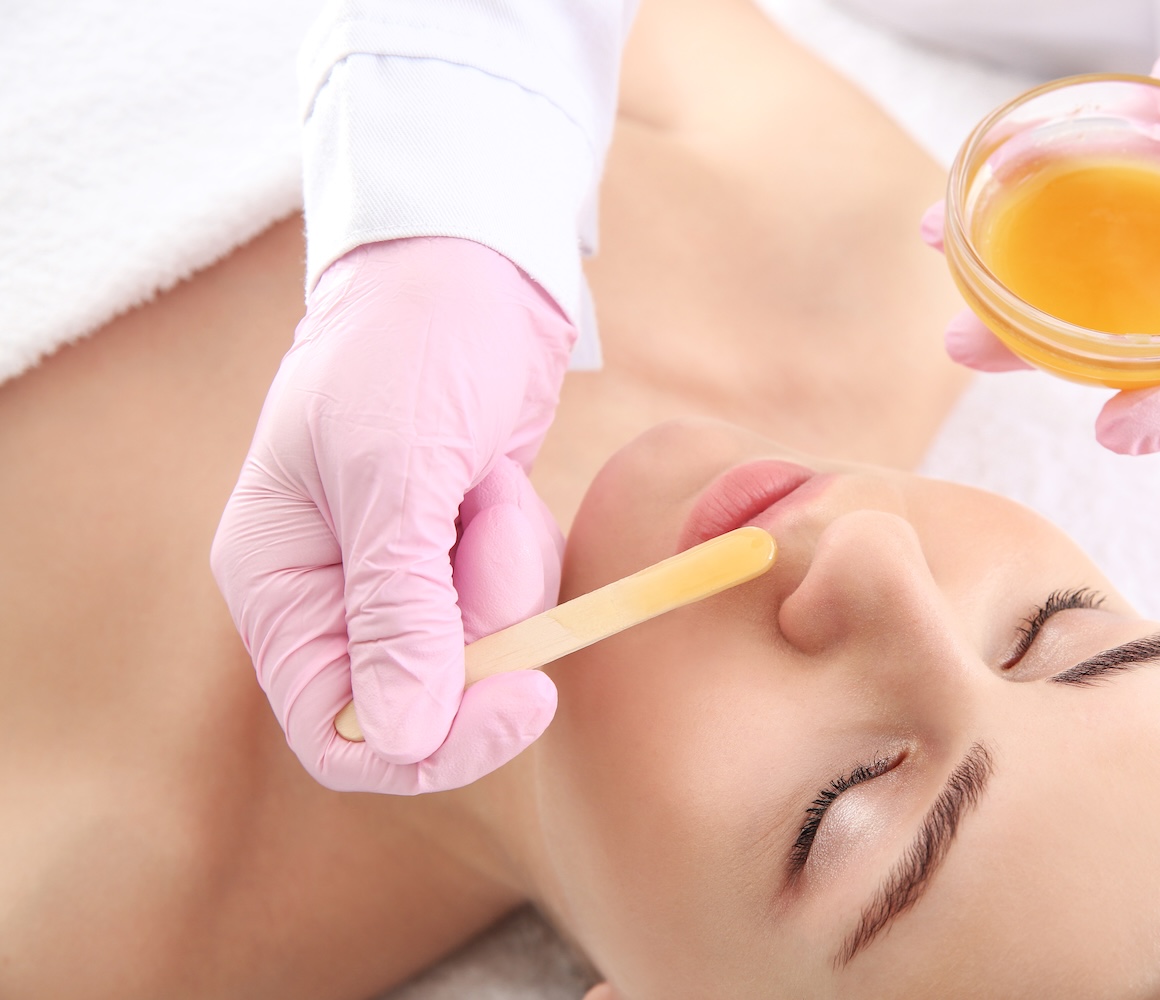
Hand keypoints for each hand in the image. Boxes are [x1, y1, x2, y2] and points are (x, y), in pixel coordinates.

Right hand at [211, 237, 573, 792]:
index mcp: (278, 583)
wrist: (470, 266)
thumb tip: (404, 734)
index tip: (523, 698)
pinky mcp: (459, 552)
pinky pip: (512, 600)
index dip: (428, 744)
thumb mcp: (396, 472)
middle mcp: (333, 594)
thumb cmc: (411, 346)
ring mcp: (402, 574)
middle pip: (423, 699)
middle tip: (499, 533)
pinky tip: (497, 477)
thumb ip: (397, 608)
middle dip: (483, 629)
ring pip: (481, 650)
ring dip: (507, 569)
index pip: (336, 729)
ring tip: (484, 480)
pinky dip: (522, 545)